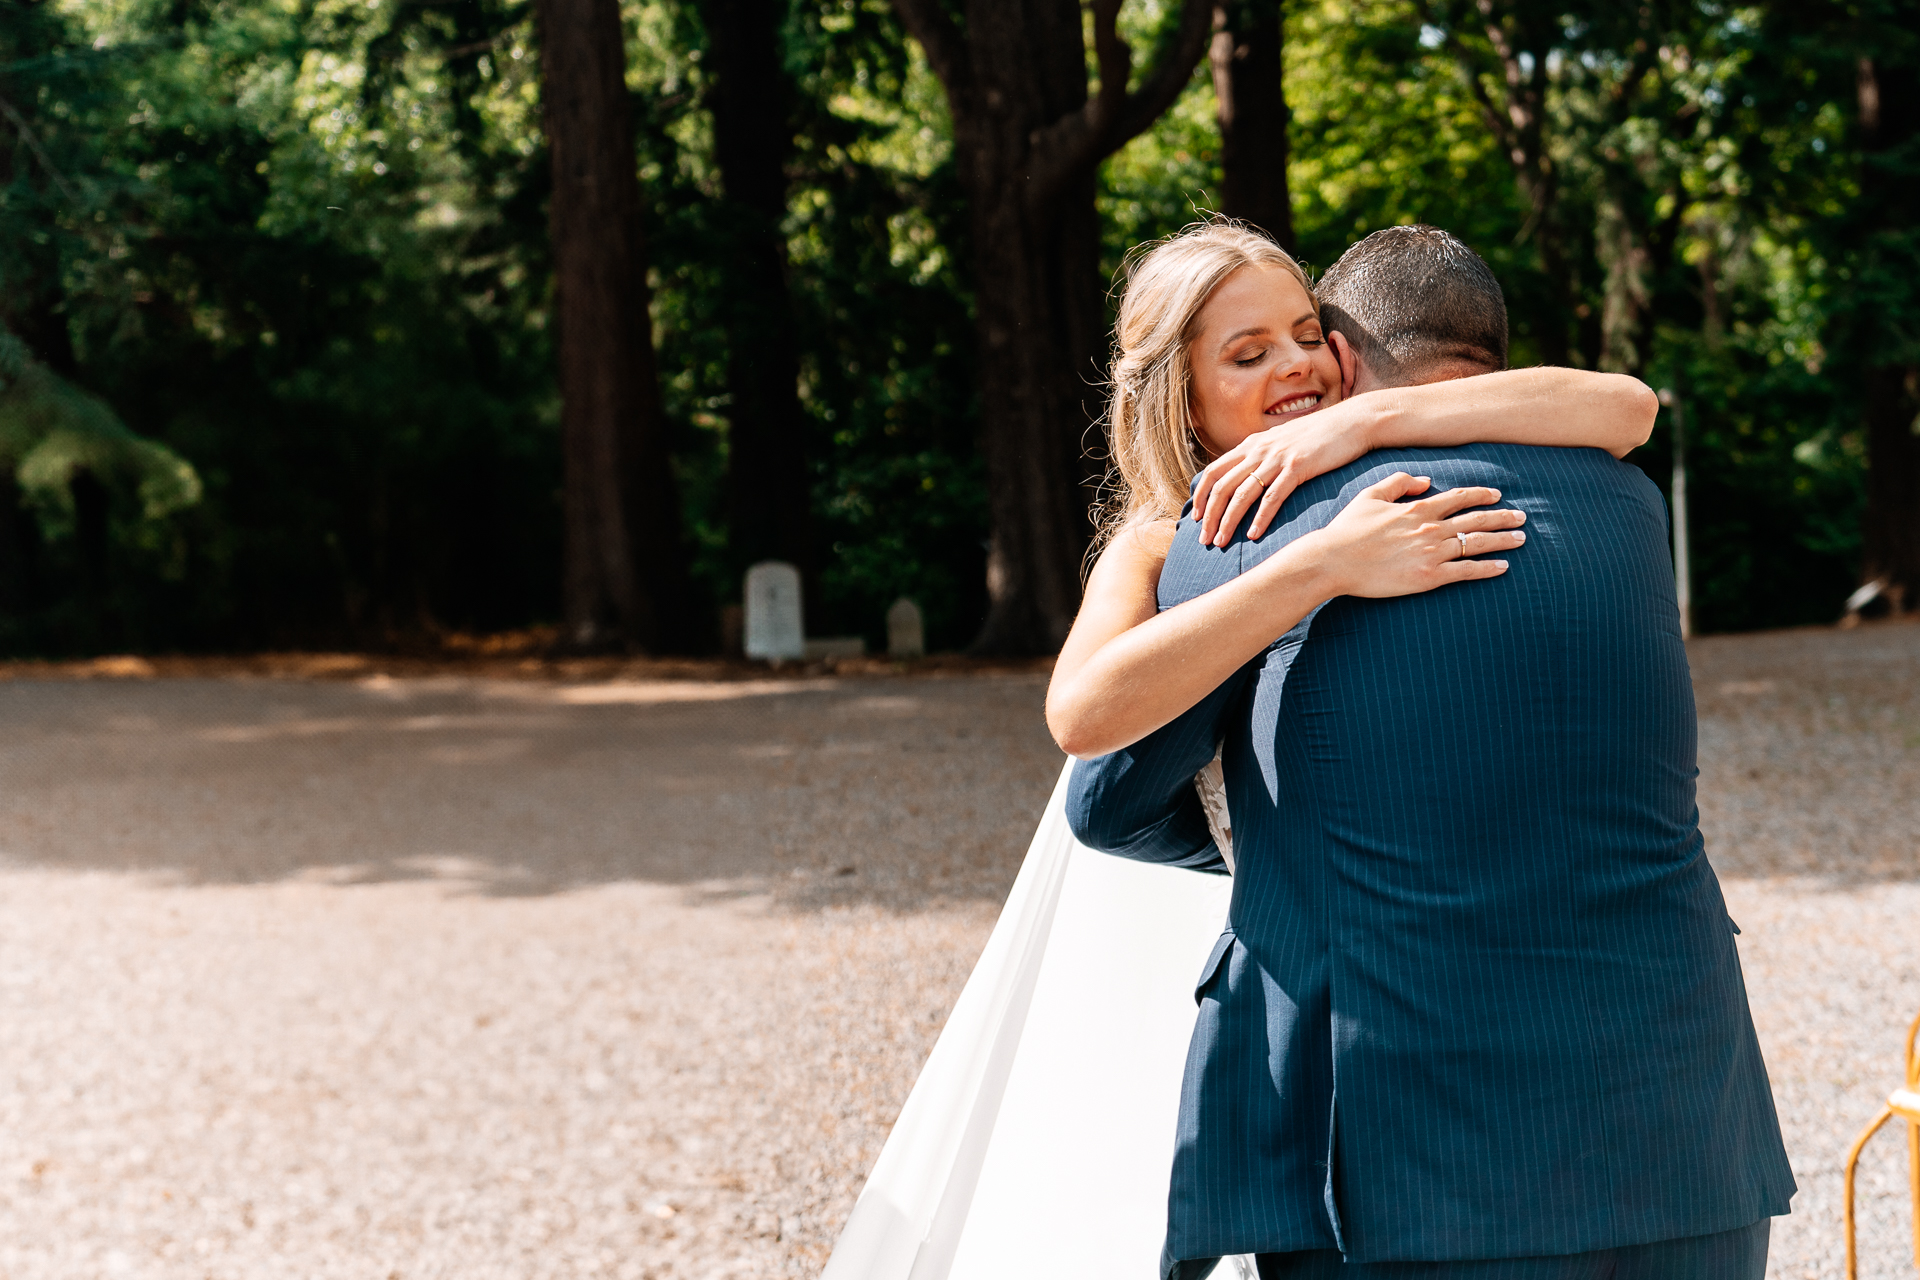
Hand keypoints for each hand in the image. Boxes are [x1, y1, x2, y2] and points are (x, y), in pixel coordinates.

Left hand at [1192, 414, 1370, 547]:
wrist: (1351, 422)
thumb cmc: (1318, 436)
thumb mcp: (1281, 442)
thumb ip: (1261, 457)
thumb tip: (1246, 477)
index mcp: (1251, 444)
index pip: (1213, 472)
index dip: (1201, 496)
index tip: (1197, 518)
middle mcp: (1258, 450)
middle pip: (1222, 487)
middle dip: (1210, 516)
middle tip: (1205, 539)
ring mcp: (1277, 458)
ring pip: (1242, 494)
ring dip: (1228, 521)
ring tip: (1221, 543)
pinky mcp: (1297, 467)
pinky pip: (1273, 497)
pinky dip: (1260, 518)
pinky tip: (1253, 536)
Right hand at [1303, 473, 1526, 598]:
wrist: (1333, 560)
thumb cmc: (1347, 530)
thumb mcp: (1369, 496)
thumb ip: (1398, 482)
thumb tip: (1425, 481)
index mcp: (1417, 508)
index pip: (1458, 498)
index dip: (1480, 495)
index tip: (1496, 496)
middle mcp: (1430, 528)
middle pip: (1475, 520)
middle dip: (1502, 517)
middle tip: (1522, 517)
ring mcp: (1432, 553)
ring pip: (1477, 544)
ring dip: (1502, 540)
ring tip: (1521, 539)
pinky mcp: (1429, 577)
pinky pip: (1466, 571)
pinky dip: (1487, 568)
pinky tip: (1503, 567)